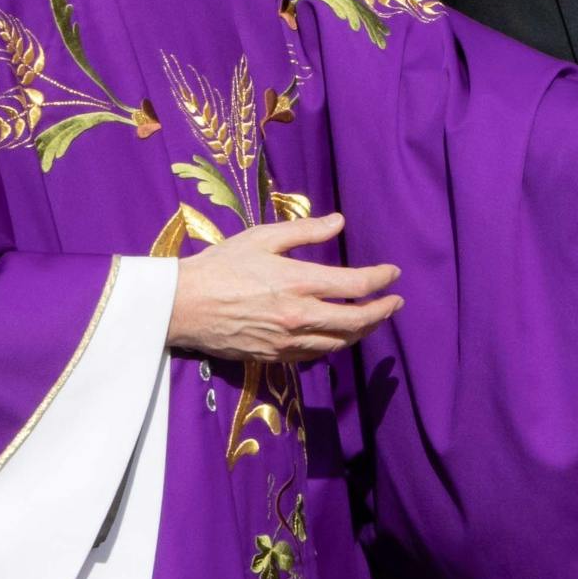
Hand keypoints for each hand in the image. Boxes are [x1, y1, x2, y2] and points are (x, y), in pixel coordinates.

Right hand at [168, 211, 400, 363]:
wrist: (182, 305)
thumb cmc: (220, 265)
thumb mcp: (261, 238)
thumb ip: (305, 231)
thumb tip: (339, 222)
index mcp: (298, 282)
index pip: (356, 284)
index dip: (381, 279)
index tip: (393, 273)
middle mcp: (299, 316)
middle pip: (357, 320)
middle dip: (383, 311)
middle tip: (395, 302)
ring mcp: (288, 340)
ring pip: (340, 342)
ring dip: (363, 331)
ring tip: (374, 318)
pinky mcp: (275, 356)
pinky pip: (316, 354)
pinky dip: (335, 343)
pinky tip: (339, 334)